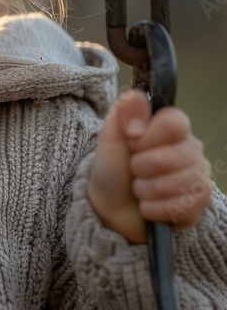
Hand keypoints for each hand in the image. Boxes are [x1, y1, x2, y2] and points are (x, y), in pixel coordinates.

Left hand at [87, 89, 211, 243]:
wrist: (111, 207)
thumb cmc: (114, 168)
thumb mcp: (110, 137)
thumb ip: (122, 112)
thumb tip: (137, 100)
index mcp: (172, 127)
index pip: (174, 122)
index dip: (146, 137)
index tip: (132, 144)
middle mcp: (191, 149)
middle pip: (169, 157)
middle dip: (139, 167)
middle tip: (134, 170)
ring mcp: (198, 176)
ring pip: (172, 184)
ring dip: (144, 190)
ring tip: (139, 188)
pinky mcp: (199, 204)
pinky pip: (176, 207)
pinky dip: (152, 209)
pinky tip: (148, 205)